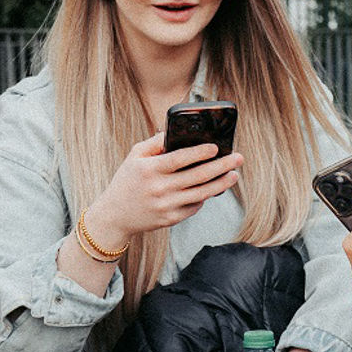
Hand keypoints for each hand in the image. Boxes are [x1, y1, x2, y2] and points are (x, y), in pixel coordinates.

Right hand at [86, 132, 243, 249]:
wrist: (114, 216)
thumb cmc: (127, 181)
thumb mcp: (134, 157)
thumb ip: (155, 143)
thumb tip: (176, 132)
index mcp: (150, 170)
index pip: (180, 159)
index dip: (200, 152)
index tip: (216, 147)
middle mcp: (159, 188)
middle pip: (197, 176)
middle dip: (221, 166)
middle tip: (237, 158)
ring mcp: (166, 205)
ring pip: (201, 194)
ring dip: (221, 184)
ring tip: (234, 174)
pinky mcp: (171, 219)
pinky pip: (194, 207)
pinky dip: (205, 197)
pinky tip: (213, 188)